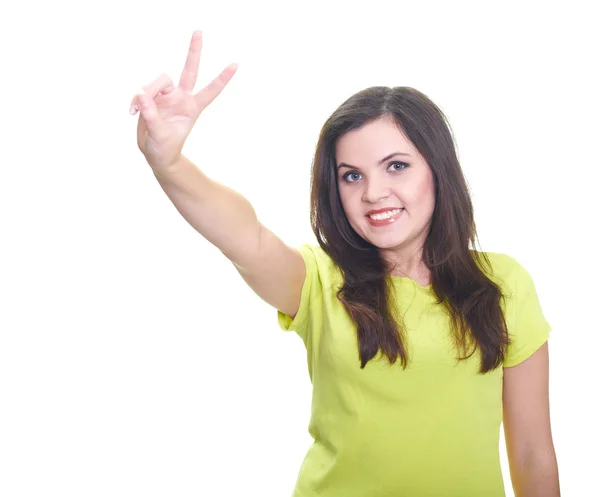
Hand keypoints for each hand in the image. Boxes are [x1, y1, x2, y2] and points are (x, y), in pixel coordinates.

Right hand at [130, 30, 236, 170]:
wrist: (156, 155)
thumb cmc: (165, 148)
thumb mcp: (160, 134)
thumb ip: (151, 114)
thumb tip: (141, 94)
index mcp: (192, 107)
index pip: (210, 90)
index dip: (222, 79)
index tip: (236, 65)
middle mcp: (181, 97)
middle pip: (189, 70)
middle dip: (193, 51)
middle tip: (199, 31)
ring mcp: (167, 96)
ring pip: (157, 81)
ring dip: (145, 93)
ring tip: (136, 110)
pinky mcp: (152, 98)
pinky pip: (142, 91)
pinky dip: (136, 100)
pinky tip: (131, 112)